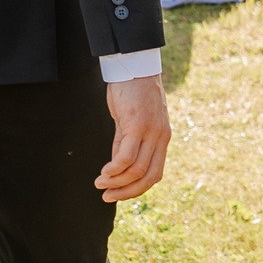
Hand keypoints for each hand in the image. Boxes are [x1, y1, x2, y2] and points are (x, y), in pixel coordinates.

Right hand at [99, 75, 170, 201]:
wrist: (134, 64)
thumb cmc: (131, 90)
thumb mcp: (131, 120)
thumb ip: (126, 141)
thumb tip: (117, 164)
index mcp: (162, 138)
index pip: (154, 174)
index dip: (137, 189)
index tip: (118, 193)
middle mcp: (160, 137)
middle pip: (148, 177)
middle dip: (127, 192)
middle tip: (108, 197)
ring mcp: (150, 132)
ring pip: (137, 170)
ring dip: (117, 182)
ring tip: (100, 184)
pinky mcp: (137, 125)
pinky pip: (126, 156)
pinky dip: (114, 169)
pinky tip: (103, 172)